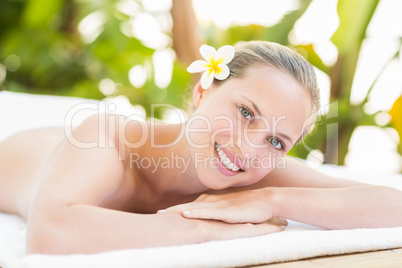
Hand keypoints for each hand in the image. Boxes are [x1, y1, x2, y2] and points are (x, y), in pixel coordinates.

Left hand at [158, 188, 282, 223]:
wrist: (266, 200)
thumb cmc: (248, 207)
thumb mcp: (229, 210)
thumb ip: (216, 212)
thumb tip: (205, 218)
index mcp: (211, 202)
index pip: (189, 206)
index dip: (175, 210)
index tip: (160, 214)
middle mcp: (212, 202)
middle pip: (187, 206)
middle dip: (171, 211)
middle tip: (155, 215)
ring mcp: (219, 206)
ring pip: (195, 208)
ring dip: (178, 211)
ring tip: (163, 215)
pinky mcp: (227, 211)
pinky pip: (209, 212)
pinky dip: (197, 213)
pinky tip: (186, 214)